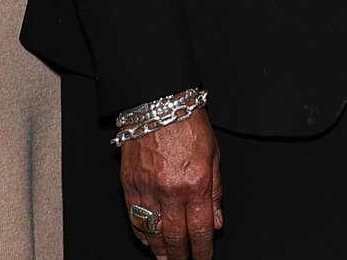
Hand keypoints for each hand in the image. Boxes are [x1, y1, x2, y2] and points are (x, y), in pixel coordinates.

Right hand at [120, 109, 220, 258]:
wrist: (160, 103)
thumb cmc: (188, 124)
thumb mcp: (214, 156)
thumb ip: (215, 192)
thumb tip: (216, 222)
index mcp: (196, 183)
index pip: (200, 230)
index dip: (202, 251)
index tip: (204, 259)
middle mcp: (171, 190)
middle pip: (175, 237)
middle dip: (181, 255)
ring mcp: (148, 188)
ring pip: (152, 232)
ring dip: (160, 250)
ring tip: (167, 257)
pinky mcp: (130, 184)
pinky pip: (135, 217)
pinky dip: (141, 233)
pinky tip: (149, 240)